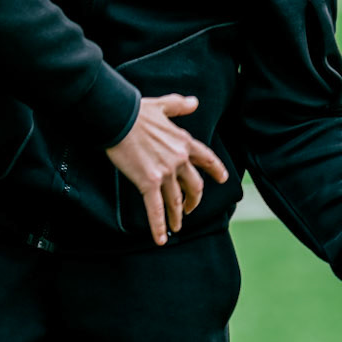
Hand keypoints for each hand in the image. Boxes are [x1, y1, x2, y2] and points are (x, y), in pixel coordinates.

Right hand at [106, 94, 228, 246]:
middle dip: (194, 200)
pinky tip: (161, 239)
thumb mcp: (162, 105)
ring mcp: (166, 173)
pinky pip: (156, 209)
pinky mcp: (149, 183)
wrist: (119, 117)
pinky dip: (159, 227)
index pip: (206, 159)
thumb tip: (194, 102)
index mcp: (184, 142)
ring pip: (176, 201)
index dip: (216, 170)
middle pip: (194, 186)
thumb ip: (180, 106)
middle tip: (191, 208)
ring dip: (178, 216)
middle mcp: (179, 160)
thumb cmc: (137, 111)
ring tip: (177, 226)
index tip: (222, 179)